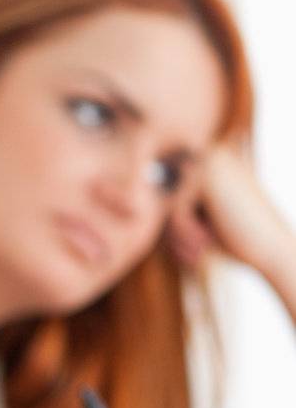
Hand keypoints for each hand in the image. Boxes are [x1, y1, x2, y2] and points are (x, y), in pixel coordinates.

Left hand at [168, 144, 293, 277]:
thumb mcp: (199, 222)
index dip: (175, 227)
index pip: (170, 195)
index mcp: (211, 161)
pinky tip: (207, 241)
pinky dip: (186, 233)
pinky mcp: (206, 177)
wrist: (276, 251)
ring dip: (178, 235)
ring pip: (168, 205)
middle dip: (174, 231)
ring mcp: (209, 162)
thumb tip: (131, 199)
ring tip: (201, 249)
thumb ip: (173, 208)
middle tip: (194, 254)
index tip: (190, 250)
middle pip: (166, 197)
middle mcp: (210, 154)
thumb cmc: (239, 241)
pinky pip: (174, 211)